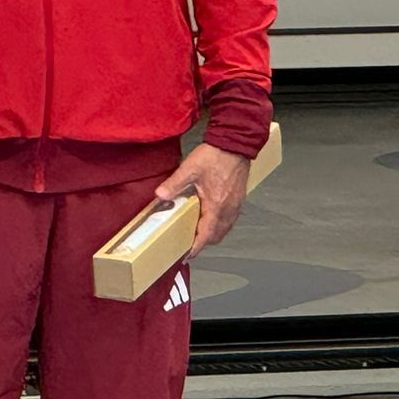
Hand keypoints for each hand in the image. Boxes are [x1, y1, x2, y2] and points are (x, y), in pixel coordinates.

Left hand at [154, 143, 252, 259]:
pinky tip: (212, 216)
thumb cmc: (215, 155)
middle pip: (217, 235)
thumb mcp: (190, 168)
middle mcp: (228, 208)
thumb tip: (159, 196)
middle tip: (190, 243)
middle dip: (204, 243)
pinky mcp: (239, 196)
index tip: (186, 255)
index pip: (206, 235)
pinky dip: (221, 224)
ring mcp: (236, 203)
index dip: (196, 248)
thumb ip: (174, 184)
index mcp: (216, 205)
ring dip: (213, 234)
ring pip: (226, 228)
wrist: (236, 142)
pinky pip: (231, 218)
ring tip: (200, 232)